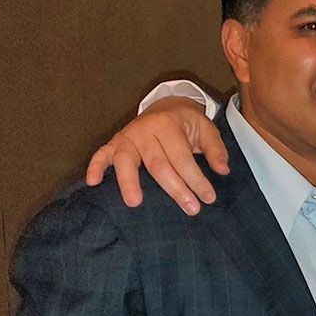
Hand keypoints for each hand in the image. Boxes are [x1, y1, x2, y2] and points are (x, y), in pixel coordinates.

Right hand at [85, 97, 227, 214]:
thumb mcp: (206, 128)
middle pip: (158, 164)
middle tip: (191, 208)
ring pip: (127, 161)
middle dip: (175, 189)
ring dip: (129, 182)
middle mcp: (144, 130)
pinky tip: (92, 182)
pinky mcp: (115, 142)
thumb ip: (215, 148)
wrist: (165, 107)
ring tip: (135, 203)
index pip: (182, 158)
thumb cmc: (186, 123)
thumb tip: (223, 170)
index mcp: (167, 125)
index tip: (208, 197)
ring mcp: (127, 136)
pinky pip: (101, 154)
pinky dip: (95, 166)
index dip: (196, 179)